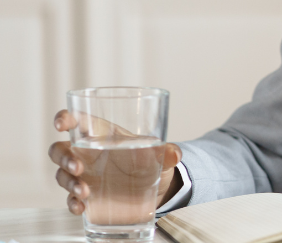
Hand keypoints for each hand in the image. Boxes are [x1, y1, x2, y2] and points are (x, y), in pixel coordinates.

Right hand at [48, 109, 182, 215]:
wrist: (155, 187)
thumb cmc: (150, 160)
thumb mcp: (159, 154)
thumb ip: (166, 153)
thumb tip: (175, 154)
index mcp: (103, 133)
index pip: (77, 120)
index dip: (64, 118)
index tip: (61, 124)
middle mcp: (88, 152)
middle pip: (60, 149)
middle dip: (64, 157)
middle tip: (78, 167)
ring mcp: (85, 174)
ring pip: (62, 174)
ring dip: (69, 182)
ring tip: (85, 192)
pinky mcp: (87, 194)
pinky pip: (70, 198)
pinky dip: (71, 202)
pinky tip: (80, 207)